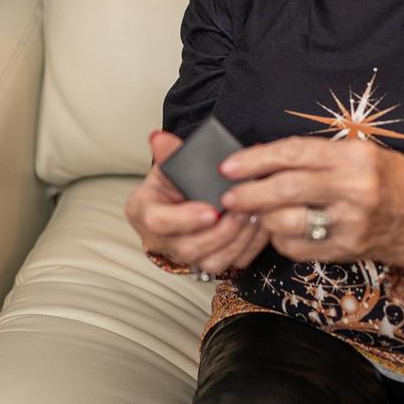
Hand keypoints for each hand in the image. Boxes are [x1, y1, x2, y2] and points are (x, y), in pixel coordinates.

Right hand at [125, 130, 268, 279]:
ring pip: (211, 262)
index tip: (211, 211)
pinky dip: (249, 247)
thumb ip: (168, 153)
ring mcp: (183, 256)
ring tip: (254, 217)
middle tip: (241, 212)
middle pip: (187, 248)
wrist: (180, 200)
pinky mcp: (207, 263)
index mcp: (143, 212)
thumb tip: (160, 139)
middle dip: (220, 233)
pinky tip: (260, 228)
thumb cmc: (172, 184)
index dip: (185, 219)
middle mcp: (160, 240)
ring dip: (237, 241)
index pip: (157, 222)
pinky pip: (230, 264)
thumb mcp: (168, 164)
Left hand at [217, 136, 403, 273]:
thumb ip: (319, 154)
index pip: (295, 154)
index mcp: (354, 158)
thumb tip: (266, 156)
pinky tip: (278, 230)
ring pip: (289, 221)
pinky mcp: (345, 250)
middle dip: (249, 193)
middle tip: (228, 195)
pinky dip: (280, 238)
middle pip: (287, 189)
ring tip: (252, 212)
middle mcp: (353, 190)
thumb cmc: (390, 181)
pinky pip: (299, 247)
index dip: (257, 159)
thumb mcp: (363, 152)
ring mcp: (349, 223)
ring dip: (262, 218)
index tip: (230, 165)